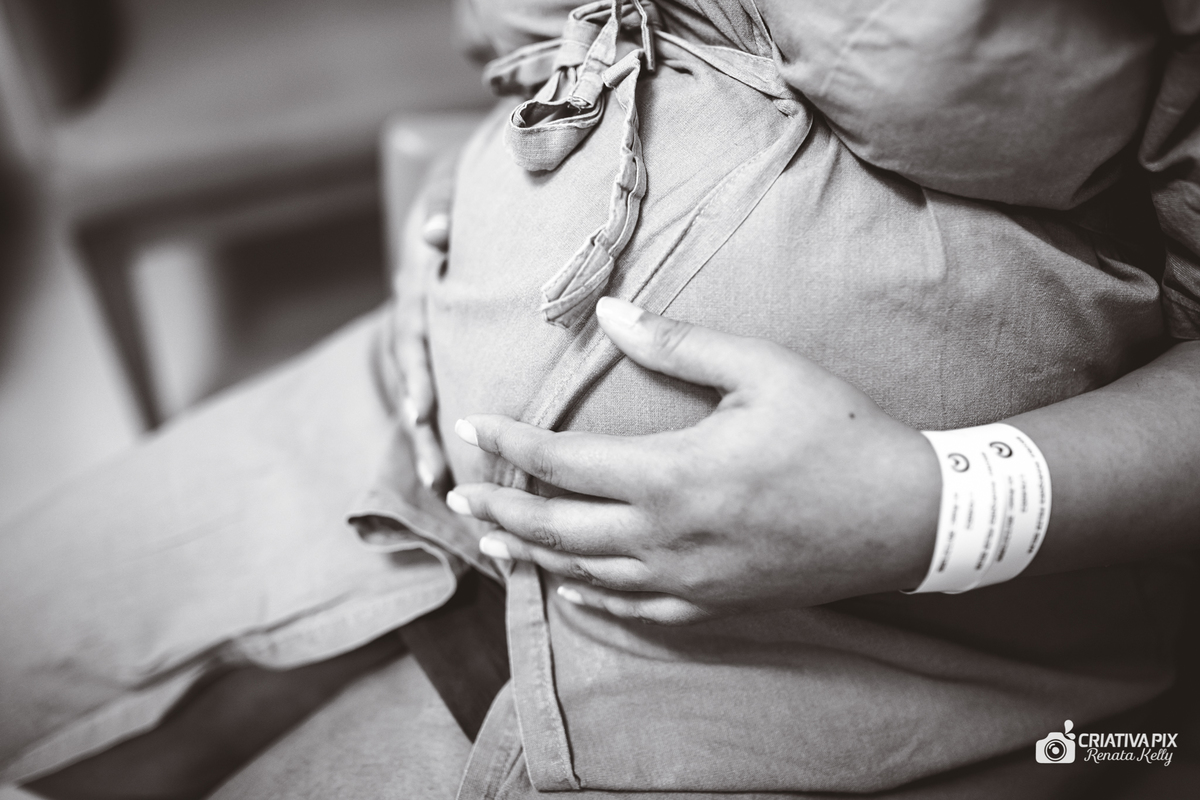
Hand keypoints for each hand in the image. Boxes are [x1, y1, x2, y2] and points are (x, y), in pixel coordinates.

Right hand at [393, 154, 455, 490]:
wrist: (452, 197)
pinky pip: (427, 390)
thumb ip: (443, 202)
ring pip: (414, 389)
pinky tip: (445, 469)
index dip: (416, 371)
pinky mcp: (430, 348)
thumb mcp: (452, 183)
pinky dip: (432, 427)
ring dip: (422, 437)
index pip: (412, 328)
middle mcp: (410, 311)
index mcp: (416, 280)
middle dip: (419, 423)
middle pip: (409, 374)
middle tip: (432, 468)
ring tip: (435, 482)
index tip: (421, 410)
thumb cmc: (463, 189)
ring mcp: (417, 333)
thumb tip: (435, 233)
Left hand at [447, 297, 940, 623]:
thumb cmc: (838, 432)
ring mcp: (689, 580)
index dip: (509, 444)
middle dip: (500, 511)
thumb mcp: (763, 369)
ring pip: (586, 575)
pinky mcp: (714, 604)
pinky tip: (571, 588)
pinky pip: (634, 611)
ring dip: (532, 556)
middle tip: (460, 497)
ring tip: (495, 541)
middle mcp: (668, 536)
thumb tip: (610, 313)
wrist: (908, 515)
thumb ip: (678, 343)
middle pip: (556, 530)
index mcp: (673, 472)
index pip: (562, 462)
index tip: (468, 428)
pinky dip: (591, 599)